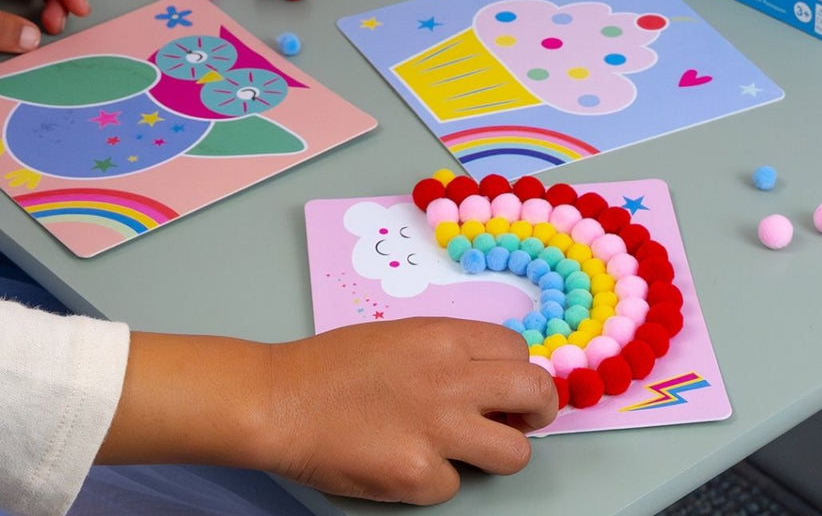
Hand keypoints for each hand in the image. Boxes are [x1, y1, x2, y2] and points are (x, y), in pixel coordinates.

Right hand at [267, 318, 558, 501]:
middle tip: (525, 419)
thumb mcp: (404, 335)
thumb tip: (491, 379)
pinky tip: (406, 460)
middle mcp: (452, 379)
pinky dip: (435, 479)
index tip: (509, 387)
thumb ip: (451, 352)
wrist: (281, 400)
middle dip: (540, 410)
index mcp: (447, 338)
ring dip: (499, 453)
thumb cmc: (334, 366)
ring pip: (514, 453)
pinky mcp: (416, 476)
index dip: (518, 371)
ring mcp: (437, 430)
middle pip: (535, 393)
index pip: (519, 351)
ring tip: (471, 448)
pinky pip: (453, 486)